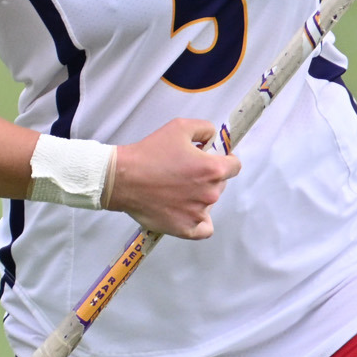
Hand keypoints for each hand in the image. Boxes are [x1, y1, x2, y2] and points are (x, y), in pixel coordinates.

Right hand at [106, 118, 240, 238]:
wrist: (122, 178)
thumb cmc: (149, 153)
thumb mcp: (179, 127)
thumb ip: (205, 129)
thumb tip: (213, 139)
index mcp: (212, 169)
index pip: (234, 166)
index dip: (224, 159)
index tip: (210, 159)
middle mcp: (210, 193)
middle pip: (221, 184)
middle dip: (208, 177)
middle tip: (185, 172)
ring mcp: (198, 213)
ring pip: (209, 204)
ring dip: (199, 196)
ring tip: (176, 189)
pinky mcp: (186, 229)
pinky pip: (204, 229)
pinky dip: (200, 221)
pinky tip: (188, 212)